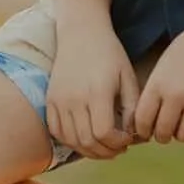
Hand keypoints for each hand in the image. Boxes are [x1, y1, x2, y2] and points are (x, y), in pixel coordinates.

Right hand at [46, 22, 139, 160]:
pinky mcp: (50, 100)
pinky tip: (84, 138)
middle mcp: (75, 99)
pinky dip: (70, 141)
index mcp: (97, 92)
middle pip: (87, 141)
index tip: (128, 139)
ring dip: (89, 150)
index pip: (104, 133)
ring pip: (71, 140)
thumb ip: (132, 107)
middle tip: (119, 148)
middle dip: (106, 151)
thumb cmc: (109, 53)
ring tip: (104, 146)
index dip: (118, 143)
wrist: (81, 32)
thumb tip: (133, 134)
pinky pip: (56, 131)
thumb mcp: (127, 76)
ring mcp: (59, 100)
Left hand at [133, 19, 183, 145]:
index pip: (142, 121)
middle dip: (162, 134)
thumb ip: (154, 93)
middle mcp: (177, 95)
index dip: (142, 129)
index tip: (147, 128)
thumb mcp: (163, 67)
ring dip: (183, 133)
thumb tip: (145, 125)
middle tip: (167, 127)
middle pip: (162, 133)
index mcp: (158, 83)